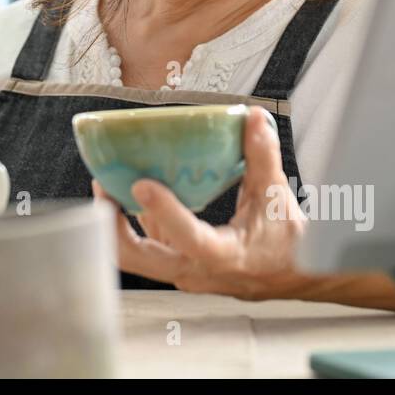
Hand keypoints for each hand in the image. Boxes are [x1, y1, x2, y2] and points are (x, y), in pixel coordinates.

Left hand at [93, 107, 307, 297]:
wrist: (291, 275)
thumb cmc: (286, 242)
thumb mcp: (276, 197)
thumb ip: (263, 156)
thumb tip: (253, 118)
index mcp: (226, 255)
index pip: (190, 238)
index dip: (165, 213)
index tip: (142, 184)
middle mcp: (198, 270)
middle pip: (143, 259)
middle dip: (114, 228)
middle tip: (104, 189)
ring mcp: (184, 270)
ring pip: (138, 256)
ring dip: (115, 225)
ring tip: (104, 185)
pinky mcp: (178, 264)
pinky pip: (148, 246)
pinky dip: (132, 223)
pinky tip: (124, 193)